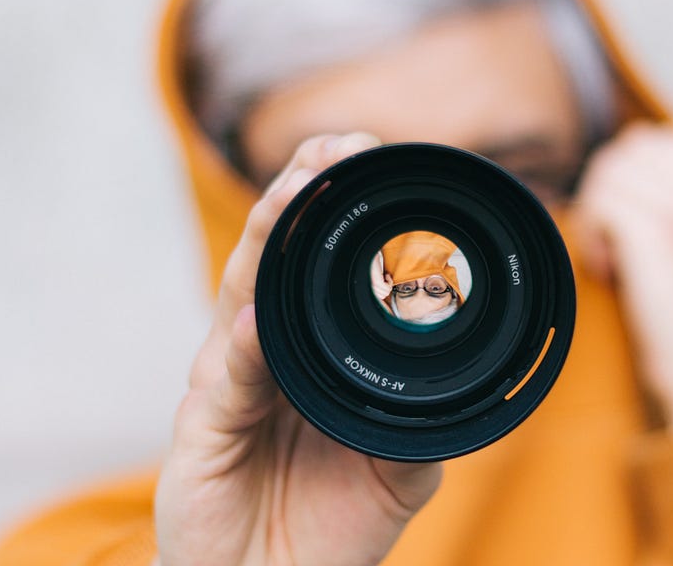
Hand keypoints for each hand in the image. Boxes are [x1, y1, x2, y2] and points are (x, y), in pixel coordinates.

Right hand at [155, 133, 441, 564]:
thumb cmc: (331, 528)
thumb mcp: (398, 470)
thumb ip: (422, 421)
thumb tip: (471, 378)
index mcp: (308, 353)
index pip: (318, 264)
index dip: (337, 209)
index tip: (369, 157)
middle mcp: (264, 353)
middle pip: (276, 258)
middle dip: (299, 194)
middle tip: (333, 145)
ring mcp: (229, 385)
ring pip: (244, 297)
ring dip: (267, 242)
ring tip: (294, 192)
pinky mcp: (201, 429)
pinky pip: (224, 381)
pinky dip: (242, 349)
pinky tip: (255, 320)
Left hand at [573, 124, 672, 433]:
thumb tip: (620, 176)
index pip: (664, 139)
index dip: (628, 174)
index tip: (625, 224)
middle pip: (630, 149)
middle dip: (605, 191)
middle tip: (611, 244)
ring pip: (610, 174)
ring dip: (595, 216)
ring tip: (612, 263)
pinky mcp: (665, 234)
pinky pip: (601, 204)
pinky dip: (591, 237)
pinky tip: (607, 273)